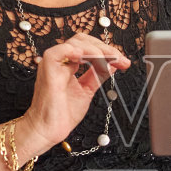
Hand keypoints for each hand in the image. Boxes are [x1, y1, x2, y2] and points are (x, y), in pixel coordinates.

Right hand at [18, 33, 129, 153]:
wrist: (48, 130)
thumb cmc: (62, 114)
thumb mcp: (87, 91)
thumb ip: (98, 75)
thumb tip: (113, 64)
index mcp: (68, 65)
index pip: (88, 47)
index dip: (106, 51)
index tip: (123, 61)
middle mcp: (61, 62)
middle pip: (82, 40)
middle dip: (104, 47)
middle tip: (119, 58)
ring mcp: (53, 65)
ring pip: (74, 43)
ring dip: (96, 50)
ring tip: (109, 59)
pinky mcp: (47, 71)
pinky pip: (56, 52)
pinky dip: (73, 51)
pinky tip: (86, 56)